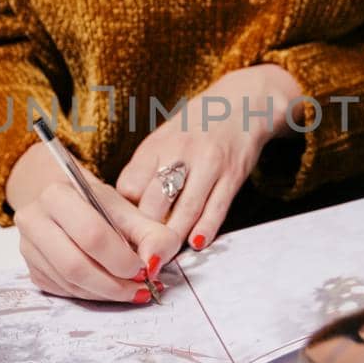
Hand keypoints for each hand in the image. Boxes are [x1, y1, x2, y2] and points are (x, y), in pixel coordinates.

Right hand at [6, 145, 180, 302]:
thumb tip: (154, 264)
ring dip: (105, 293)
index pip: (91, 234)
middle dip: (114, 284)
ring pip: (69, 283)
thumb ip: (153, 235)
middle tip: (140, 288)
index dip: (121, 259)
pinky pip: (64, 291)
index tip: (144, 268)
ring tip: (131, 290)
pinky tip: (110, 288)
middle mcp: (34, 220)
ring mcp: (28, 247)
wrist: (70, 207)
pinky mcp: (32, 270)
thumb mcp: (130, 212)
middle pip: (75, 265)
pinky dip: (92, 295)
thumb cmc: (100, 208)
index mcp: (58, 195)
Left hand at [116, 65, 301, 252]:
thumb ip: (144, 171)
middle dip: (145, 234)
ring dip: (173, 239)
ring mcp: (208, 163)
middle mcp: (179, 152)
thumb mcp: (162, 139)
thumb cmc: (196, 127)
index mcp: (155, 146)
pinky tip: (197, 243)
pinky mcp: (232, 174)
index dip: (122, 215)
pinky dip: (206, 227)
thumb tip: (125, 210)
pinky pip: (217, 206)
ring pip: (186, 209)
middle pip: (155, 202)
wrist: (242, 103)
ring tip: (163, 259)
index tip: (120, 236)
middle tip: (138, 257)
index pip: (129, 186)